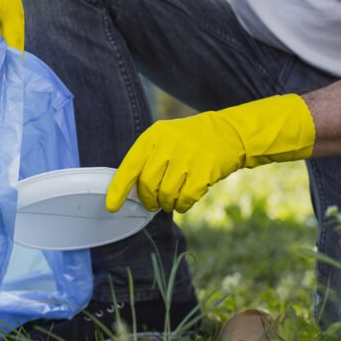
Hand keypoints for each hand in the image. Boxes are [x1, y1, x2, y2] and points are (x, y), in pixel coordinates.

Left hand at [106, 94, 315, 213]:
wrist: (229, 133)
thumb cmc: (189, 141)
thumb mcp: (165, 139)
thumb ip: (147, 160)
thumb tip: (128, 192)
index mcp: (154, 136)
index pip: (130, 166)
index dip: (118, 189)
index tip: (111, 206)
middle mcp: (169, 145)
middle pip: (147, 185)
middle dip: (148, 199)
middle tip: (152, 202)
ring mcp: (188, 158)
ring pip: (165, 195)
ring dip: (166, 203)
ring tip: (171, 199)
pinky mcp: (205, 172)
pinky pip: (185, 200)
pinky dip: (182, 205)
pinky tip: (185, 199)